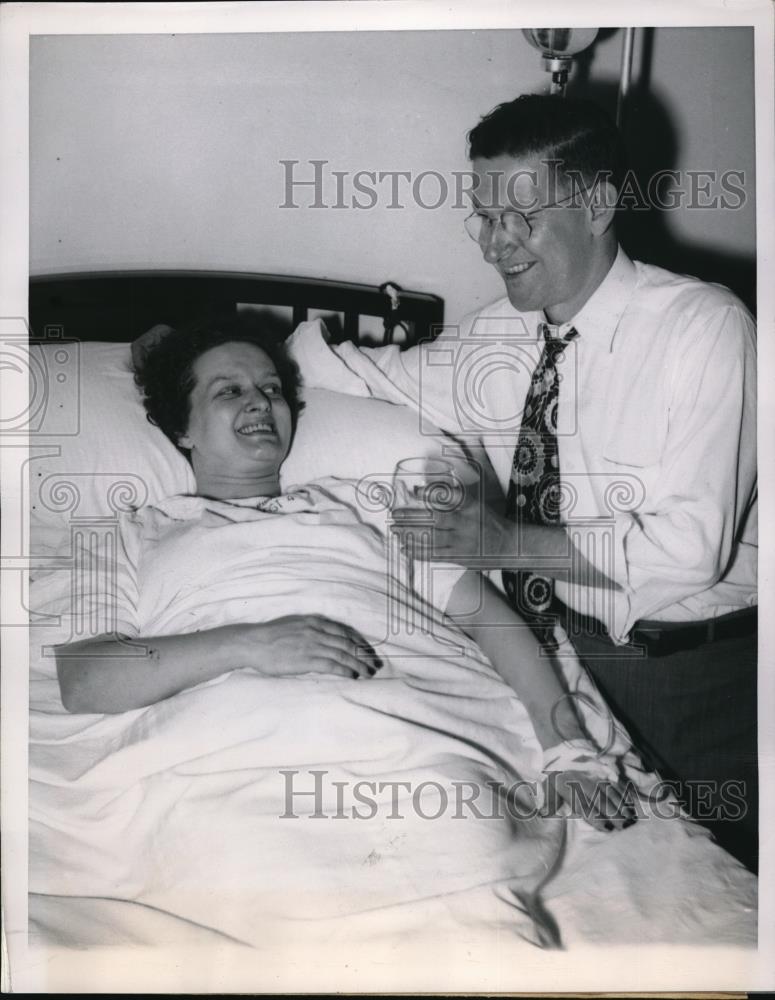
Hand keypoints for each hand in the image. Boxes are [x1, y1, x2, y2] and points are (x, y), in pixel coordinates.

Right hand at [231, 615, 381, 679]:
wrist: (253, 643)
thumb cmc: (270, 636)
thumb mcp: (295, 624)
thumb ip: (311, 629)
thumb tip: (324, 638)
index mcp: (314, 622)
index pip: (344, 631)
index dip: (359, 642)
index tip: (368, 650)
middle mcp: (317, 631)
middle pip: (348, 643)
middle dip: (363, 654)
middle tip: (374, 664)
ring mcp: (312, 645)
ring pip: (343, 655)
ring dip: (358, 665)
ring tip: (367, 673)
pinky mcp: (307, 659)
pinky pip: (331, 665)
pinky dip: (344, 671)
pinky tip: (352, 677)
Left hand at [392, 495, 510, 567]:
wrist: (509, 545)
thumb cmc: (488, 522)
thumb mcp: (476, 505)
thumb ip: (453, 498)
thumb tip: (424, 490)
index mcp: (471, 507)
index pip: (450, 498)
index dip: (431, 494)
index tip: (414, 491)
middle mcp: (466, 524)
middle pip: (435, 520)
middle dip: (412, 517)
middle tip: (394, 514)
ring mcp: (462, 542)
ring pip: (432, 538)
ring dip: (411, 535)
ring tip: (395, 530)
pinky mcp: (460, 558)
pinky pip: (435, 555)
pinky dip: (418, 552)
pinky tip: (405, 548)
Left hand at [547, 769, 637, 831]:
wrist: (557, 750)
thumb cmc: (552, 775)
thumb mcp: (545, 787)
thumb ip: (548, 802)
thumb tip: (544, 814)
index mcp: (568, 787)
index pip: (584, 805)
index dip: (596, 817)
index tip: (607, 828)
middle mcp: (582, 781)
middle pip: (600, 799)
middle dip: (614, 814)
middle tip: (624, 827)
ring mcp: (593, 774)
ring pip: (609, 791)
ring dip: (621, 805)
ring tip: (630, 818)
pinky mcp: (600, 769)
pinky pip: (613, 782)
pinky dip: (623, 793)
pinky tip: (629, 803)